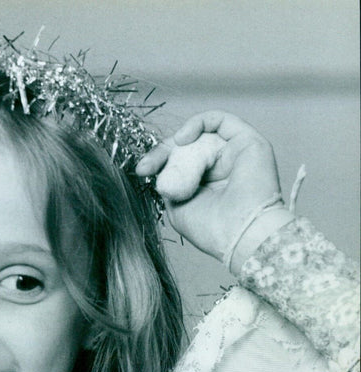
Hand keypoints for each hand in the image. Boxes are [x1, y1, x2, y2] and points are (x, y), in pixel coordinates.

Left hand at [136, 111, 283, 262]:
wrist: (240, 232)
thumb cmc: (213, 229)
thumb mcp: (176, 206)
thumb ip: (169, 183)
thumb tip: (158, 168)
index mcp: (207, 184)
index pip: (179, 162)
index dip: (159, 161)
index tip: (142, 170)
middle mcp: (223, 168)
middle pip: (187, 146)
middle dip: (163, 152)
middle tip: (148, 166)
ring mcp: (236, 154)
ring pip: (200, 135)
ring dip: (179, 144)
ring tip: (173, 159)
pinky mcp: (248, 142)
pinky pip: (220, 120)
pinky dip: (197, 123)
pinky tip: (183, 139)